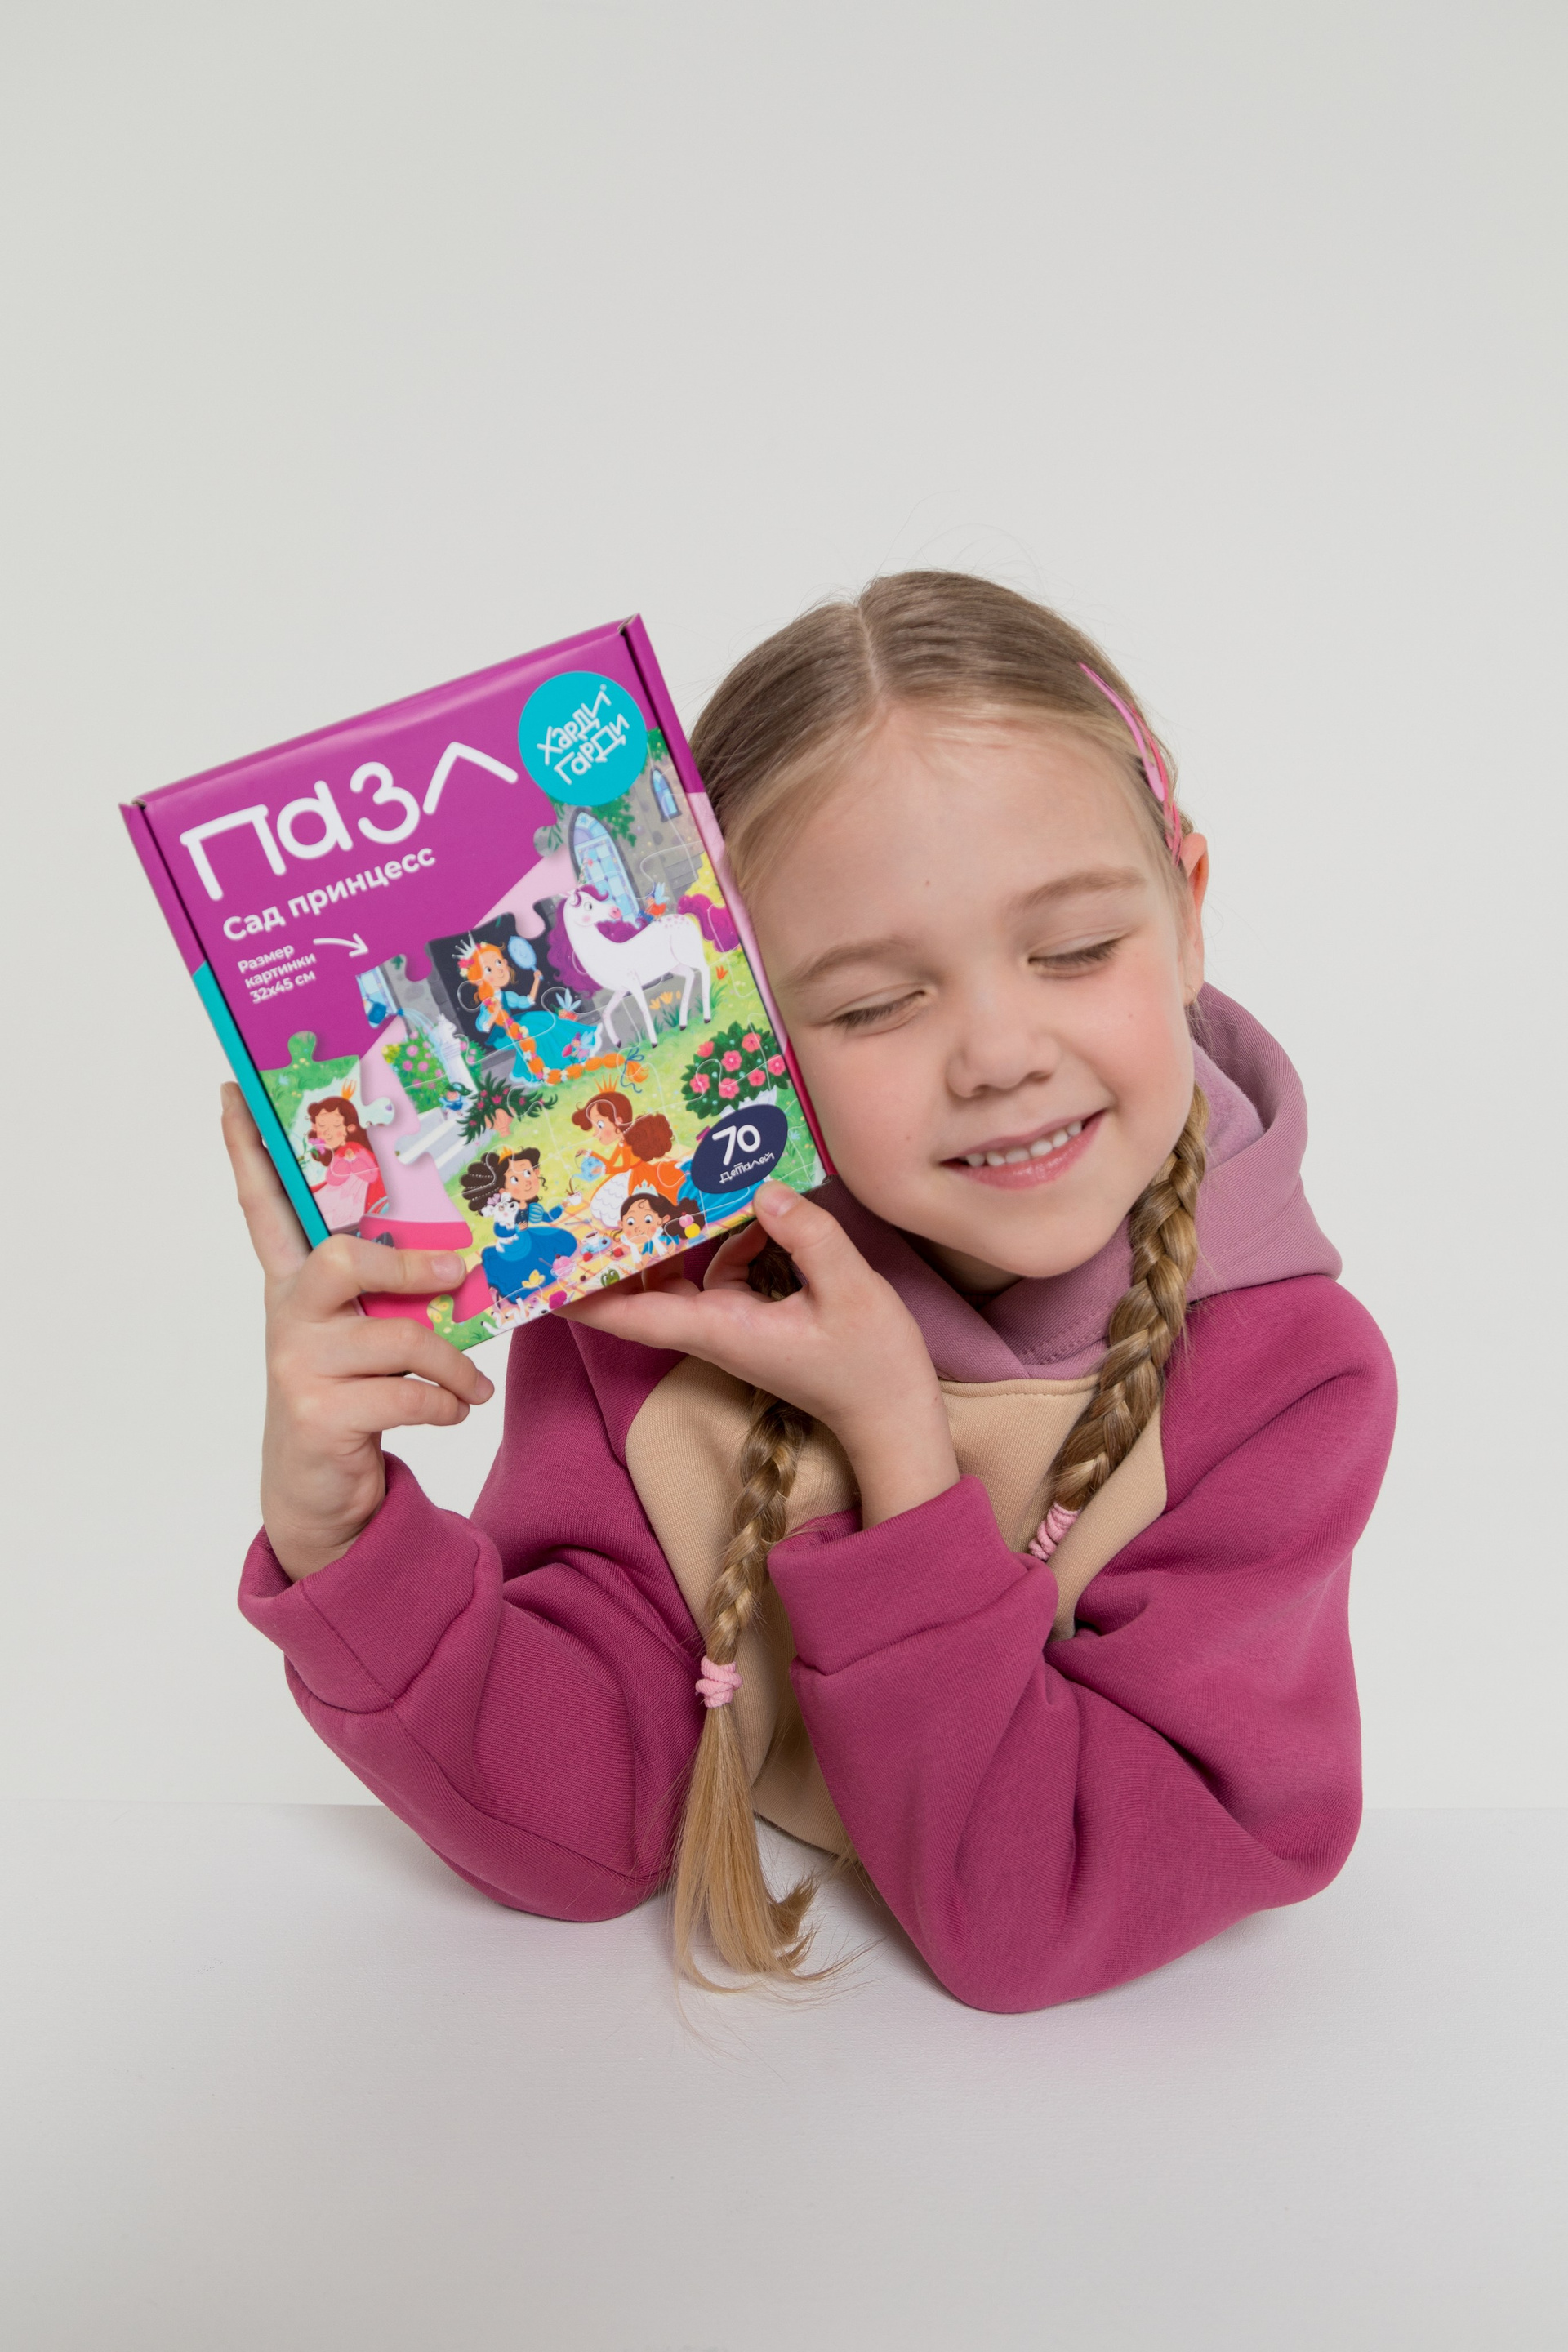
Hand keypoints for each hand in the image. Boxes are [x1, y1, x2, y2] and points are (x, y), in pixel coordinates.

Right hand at [220, 1084, 494, 1580]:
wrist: (318, 1491)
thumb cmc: (352, 1395)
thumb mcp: (365, 1335)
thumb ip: (390, 1293)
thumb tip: (462, 1260)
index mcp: (293, 1286)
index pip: (263, 1209)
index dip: (247, 1153)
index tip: (233, 1093)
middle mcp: (287, 1316)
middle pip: (341, 1259)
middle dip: (411, 1264)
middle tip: (459, 1271)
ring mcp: (298, 1366)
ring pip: (400, 1338)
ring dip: (453, 1365)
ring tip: (472, 1385)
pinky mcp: (319, 1415)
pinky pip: (408, 1396)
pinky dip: (446, 1405)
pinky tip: (452, 1411)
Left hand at [563, 1181, 957, 1528]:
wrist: (893, 1414)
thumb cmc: (872, 1366)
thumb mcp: (850, 1289)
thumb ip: (806, 1234)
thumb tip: (762, 1192)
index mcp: (721, 1329)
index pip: (630, 1316)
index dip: (580, 1294)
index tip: (539, 1270)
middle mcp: (713, 1329)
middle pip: (642, 1292)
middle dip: (616, 1248)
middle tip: (593, 1194)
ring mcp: (731, 1326)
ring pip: (679, 1278)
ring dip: (673, 1237)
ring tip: (665, 1183)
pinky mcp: (752, 1320)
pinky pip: (718, 1274)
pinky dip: (726, 1242)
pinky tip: (754, 1213)